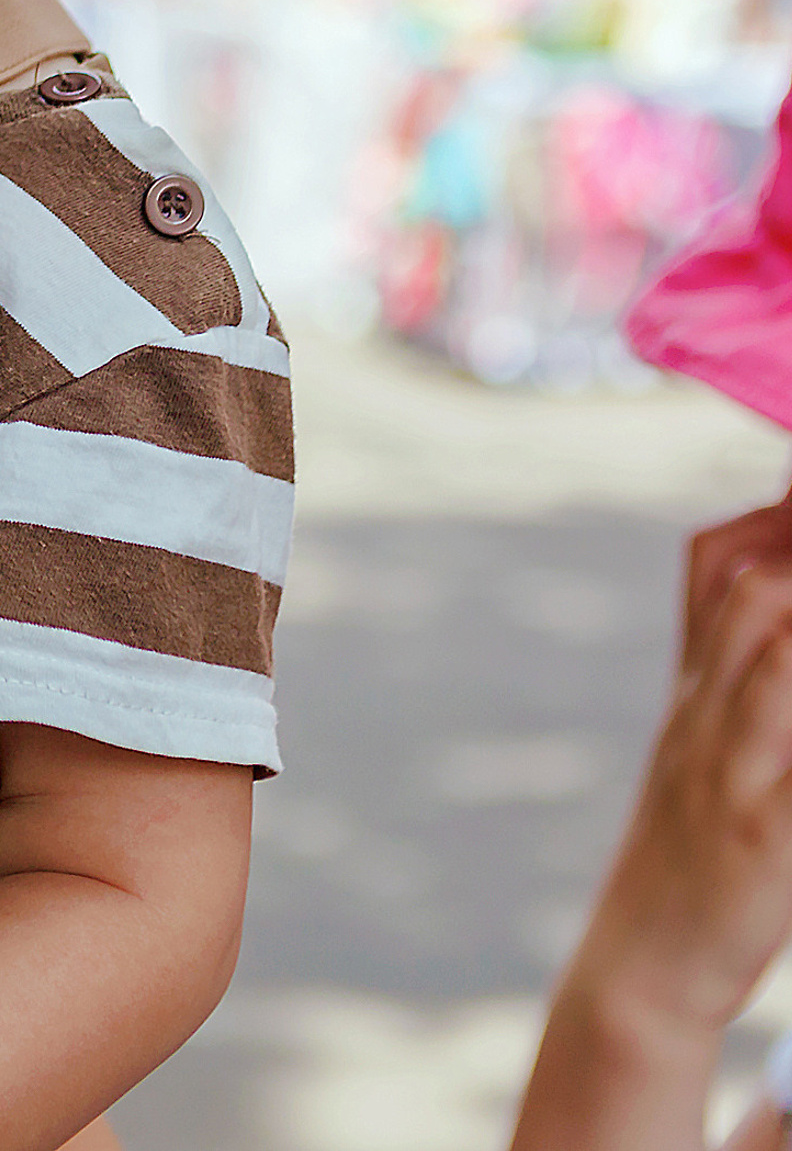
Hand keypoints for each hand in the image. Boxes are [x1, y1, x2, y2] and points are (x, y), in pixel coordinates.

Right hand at [512, 489, 791, 1149]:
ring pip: (768, 650)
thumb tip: (762, 589)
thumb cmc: (693, 849)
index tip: (787, 462)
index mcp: (692, 686)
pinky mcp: (763, 830)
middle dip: (791, 539)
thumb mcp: (698, 743)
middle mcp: (701, 710)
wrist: (644, 959)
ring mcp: (726, 766)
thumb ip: (731, 666)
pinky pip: (789, 758)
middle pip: (746, 585)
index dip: (768, 510)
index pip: (714, 562)